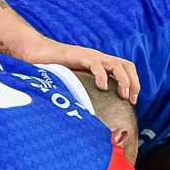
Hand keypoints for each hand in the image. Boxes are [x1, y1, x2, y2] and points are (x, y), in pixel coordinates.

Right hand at [22, 40, 140, 102]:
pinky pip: (96, 63)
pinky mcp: (78, 55)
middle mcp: (98, 58)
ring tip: (122, 95)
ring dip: (123, 80)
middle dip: (133, 82)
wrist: (36, 53)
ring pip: (116, 64)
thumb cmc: (53, 71)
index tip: (132, 101)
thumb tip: (91, 115)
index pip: (125, 69)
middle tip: (130, 99)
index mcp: (100, 64)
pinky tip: (102, 87)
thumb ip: (85, 93)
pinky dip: (102, 75)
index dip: (134, 83)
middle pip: (126, 65)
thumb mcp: (74, 83)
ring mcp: (89, 56)